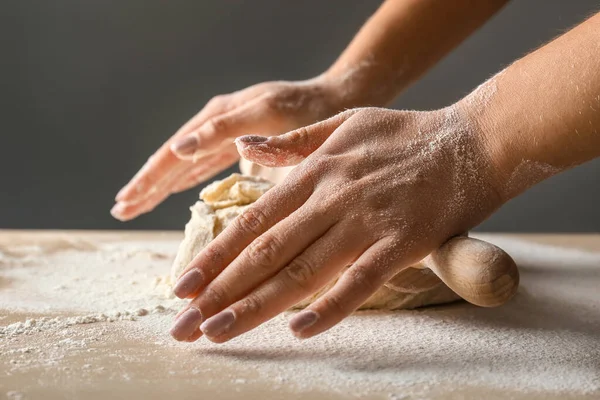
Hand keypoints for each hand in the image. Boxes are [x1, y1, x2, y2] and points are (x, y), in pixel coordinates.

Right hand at [111, 77, 341, 220]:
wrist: (336, 99)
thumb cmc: (306, 108)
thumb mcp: (266, 113)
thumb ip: (225, 129)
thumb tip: (179, 149)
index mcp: (218, 119)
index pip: (173, 155)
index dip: (149, 180)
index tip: (126, 203)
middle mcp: (217, 126)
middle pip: (172, 160)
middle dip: (147, 186)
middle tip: (120, 210)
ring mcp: (227, 135)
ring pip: (185, 164)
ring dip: (160, 185)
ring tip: (134, 204)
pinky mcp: (240, 144)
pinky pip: (204, 165)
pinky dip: (185, 179)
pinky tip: (173, 189)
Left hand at [169, 106, 504, 341]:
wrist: (473, 141)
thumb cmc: (406, 134)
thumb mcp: (344, 123)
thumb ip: (294, 142)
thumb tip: (246, 144)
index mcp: (316, 172)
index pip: (254, 220)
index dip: (216, 255)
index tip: (184, 284)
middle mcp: (332, 198)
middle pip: (265, 252)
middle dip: (219, 290)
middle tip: (183, 323)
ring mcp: (366, 222)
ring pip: (301, 270)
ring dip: (255, 306)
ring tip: (217, 333)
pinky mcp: (403, 243)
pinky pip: (361, 280)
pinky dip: (330, 307)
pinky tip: (298, 331)